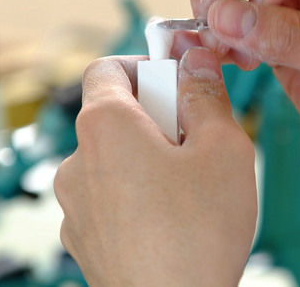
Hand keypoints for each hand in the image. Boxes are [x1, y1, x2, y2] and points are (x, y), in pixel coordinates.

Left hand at [55, 49, 256, 285]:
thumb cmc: (197, 237)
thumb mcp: (223, 149)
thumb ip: (207, 94)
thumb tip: (196, 61)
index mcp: (105, 126)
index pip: (107, 67)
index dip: (146, 66)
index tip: (177, 83)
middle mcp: (78, 162)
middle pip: (114, 113)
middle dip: (157, 116)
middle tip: (196, 141)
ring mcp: (76, 204)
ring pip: (114, 157)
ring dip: (148, 157)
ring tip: (189, 187)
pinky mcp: (83, 237)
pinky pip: (109, 196)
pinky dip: (135, 192)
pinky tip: (171, 218)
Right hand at [189, 0, 299, 68]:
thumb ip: (296, 39)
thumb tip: (225, 17)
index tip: (264, 7)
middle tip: (214, 25)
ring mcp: (290, 0)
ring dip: (211, 4)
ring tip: (220, 48)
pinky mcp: (273, 31)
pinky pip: (229, 16)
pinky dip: (214, 31)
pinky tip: (222, 57)